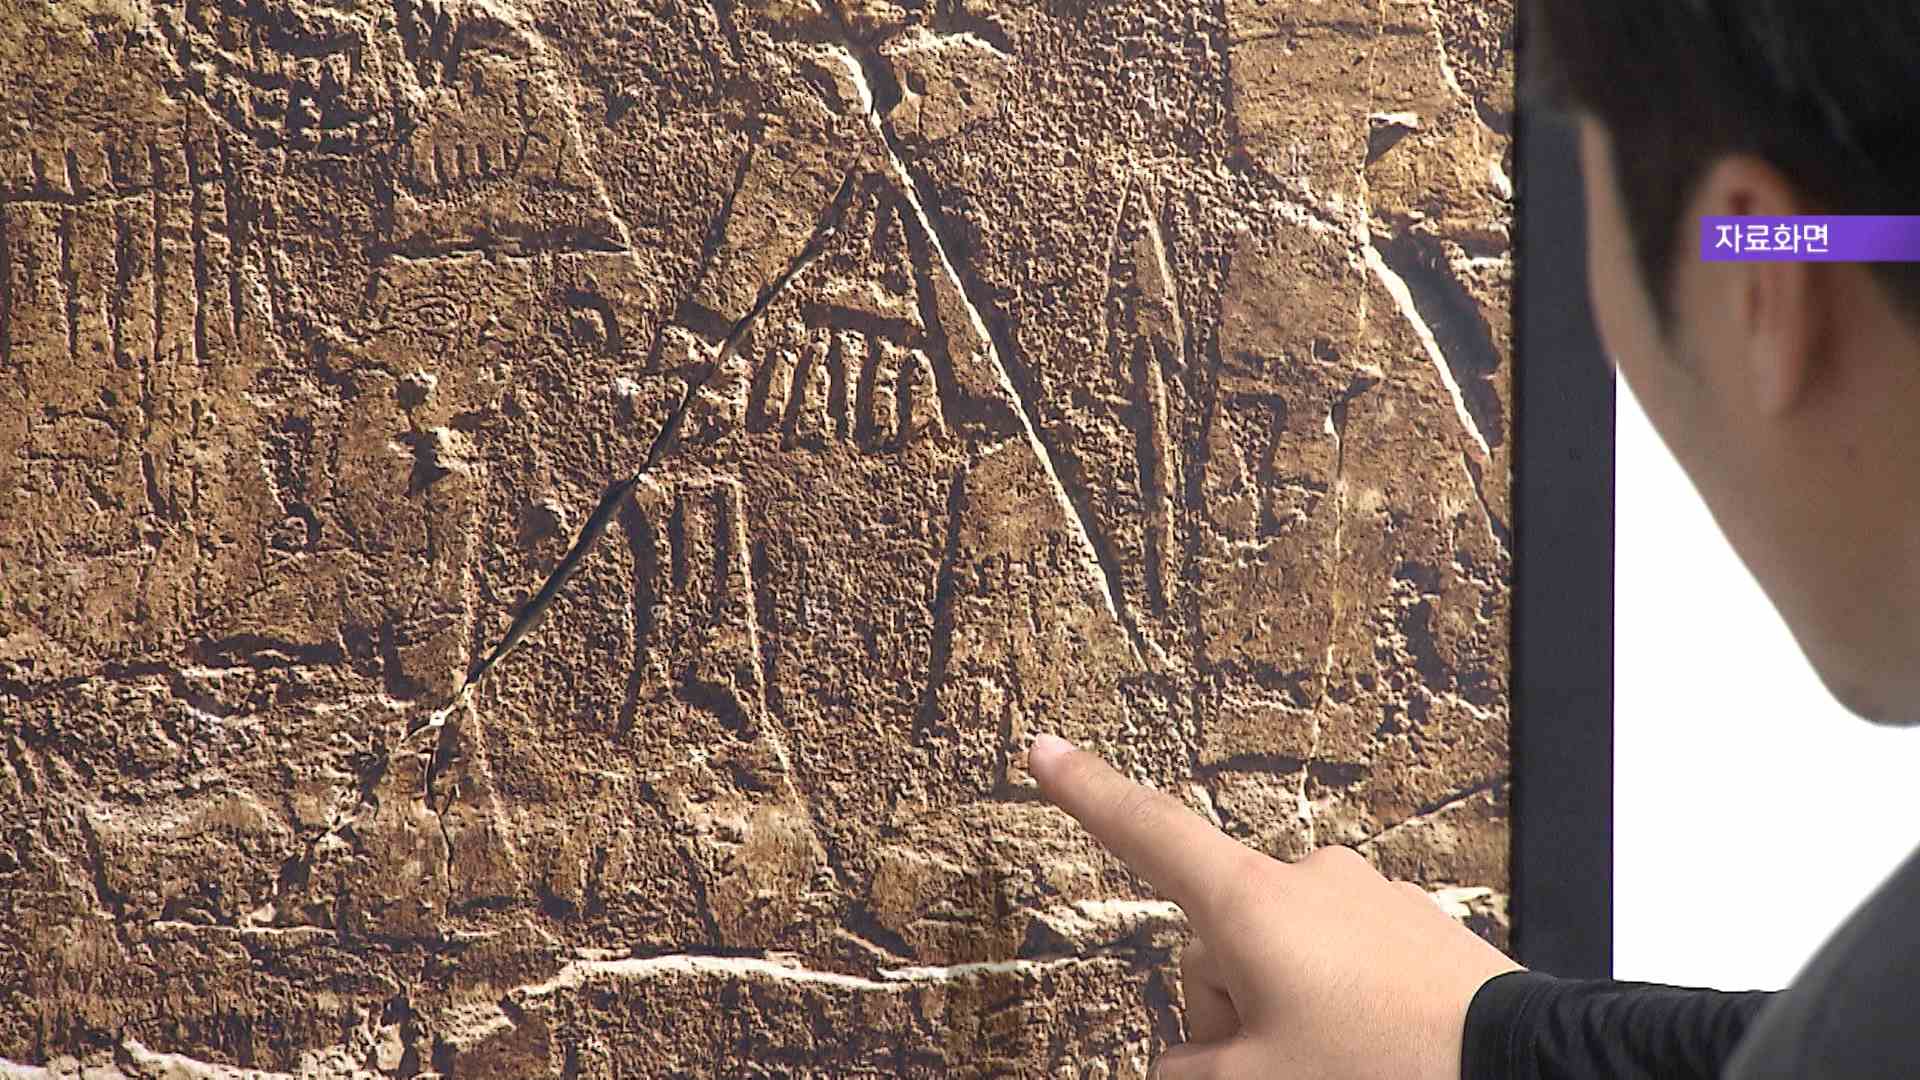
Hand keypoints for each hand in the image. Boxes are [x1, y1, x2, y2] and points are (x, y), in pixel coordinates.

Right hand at [1026, 734, 1522, 1079]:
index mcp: (1251, 903)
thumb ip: (1189, 1069)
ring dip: (1287, 1017)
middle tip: (1277, 1070)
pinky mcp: (1415, 929)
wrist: (1522, 1072)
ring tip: (1338, 1068)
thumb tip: (1190, 1060)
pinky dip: (1342, 1011)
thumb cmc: (1381, 1071)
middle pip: (1218, 943)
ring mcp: (1367, 901)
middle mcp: (1307, 882)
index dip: (1087, 794)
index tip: (1044, 750)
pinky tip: (1375, 1054)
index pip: (1147, 833)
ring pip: (1284, 962)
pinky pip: (1346, 968)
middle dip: (1227, 1010)